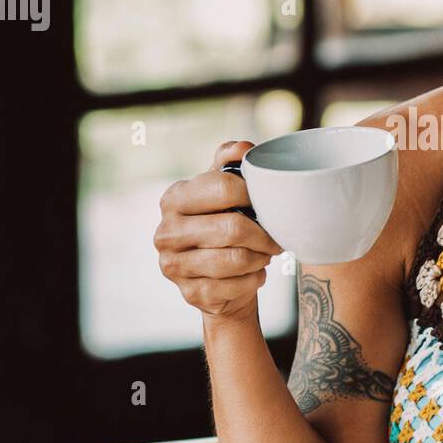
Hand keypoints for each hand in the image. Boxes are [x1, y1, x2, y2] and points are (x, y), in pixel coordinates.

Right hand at [154, 140, 284, 327]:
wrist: (218, 276)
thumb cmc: (223, 222)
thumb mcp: (223, 189)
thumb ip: (230, 162)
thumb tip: (243, 148)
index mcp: (174, 198)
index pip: (223, 188)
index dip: (255, 195)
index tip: (269, 203)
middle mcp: (166, 232)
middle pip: (232, 228)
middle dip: (263, 234)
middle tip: (276, 237)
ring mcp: (174, 265)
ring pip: (236, 260)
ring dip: (260, 257)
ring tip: (266, 253)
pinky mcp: (189, 293)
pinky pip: (236, 286)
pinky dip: (254, 279)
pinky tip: (254, 273)